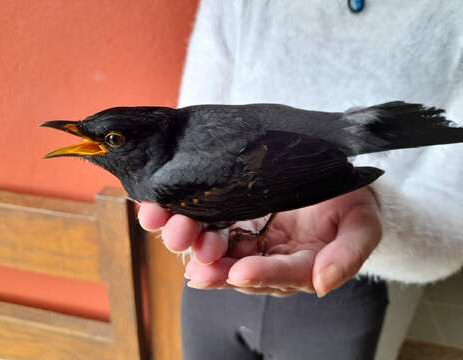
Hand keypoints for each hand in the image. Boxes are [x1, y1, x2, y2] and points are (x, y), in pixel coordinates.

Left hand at [138, 187, 381, 296]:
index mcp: (304, 267)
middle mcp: (273, 260)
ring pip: (222, 252)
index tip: (240, 272)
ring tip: (179, 238)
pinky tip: (174, 221)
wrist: (340, 183)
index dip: (263, 274)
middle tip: (196, 264)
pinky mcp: (240, 220)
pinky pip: (215, 228)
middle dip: (218, 267)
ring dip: (198, 248)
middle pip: (243, 270)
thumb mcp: (362, 227)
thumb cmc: (354, 205)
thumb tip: (324, 285)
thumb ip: (347, 256)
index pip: (283, 275)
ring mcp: (254, 241)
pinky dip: (194, 226)